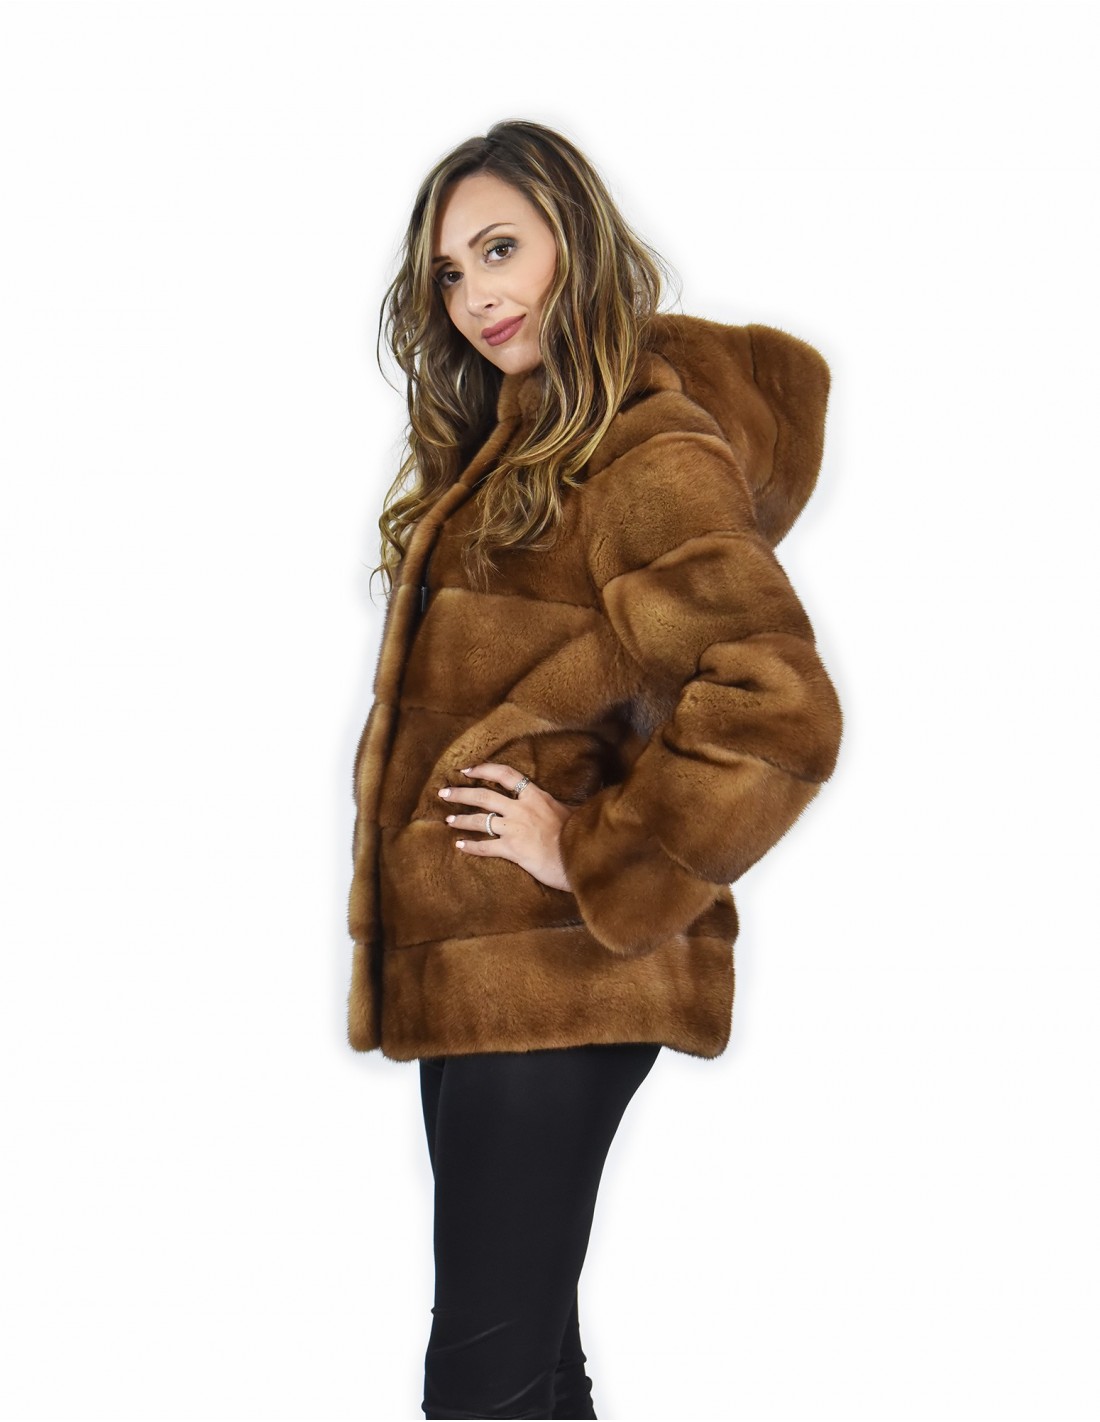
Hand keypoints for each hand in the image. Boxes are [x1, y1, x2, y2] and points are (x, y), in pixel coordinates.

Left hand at [437, 762, 574, 892]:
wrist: (580, 858)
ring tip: (449, 820)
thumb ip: (554, 804)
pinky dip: (471, 846)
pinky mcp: (512, 849)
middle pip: (484, 796)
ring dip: (462, 819)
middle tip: (445, 793)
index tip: (468, 769)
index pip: (506, 774)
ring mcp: (515, 828)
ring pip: (480, 820)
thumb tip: (555, 800)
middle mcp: (521, 809)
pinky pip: (485, 846)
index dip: (484, 770)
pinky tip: (460, 845)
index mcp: (535, 796)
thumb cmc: (579, 836)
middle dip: (462, 793)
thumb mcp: (569, 811)